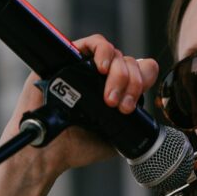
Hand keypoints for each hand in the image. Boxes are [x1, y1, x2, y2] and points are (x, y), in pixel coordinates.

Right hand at [0, 34, 158, 184]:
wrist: (48, 152)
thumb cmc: (77, 146)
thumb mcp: (116, 137)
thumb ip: (133, 123)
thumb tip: (148, 111)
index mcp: (117, 90)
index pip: (142, 71)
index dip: (144, 81)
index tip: (133, 104)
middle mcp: (103, 76)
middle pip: (130, 63)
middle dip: (131, 84)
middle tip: (120, 107)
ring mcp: (87, 66)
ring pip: (115, 53)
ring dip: (119, 73)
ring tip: (109, 97)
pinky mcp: (68, 58)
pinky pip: (94, 42)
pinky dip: (103, 51)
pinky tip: (102, 68)